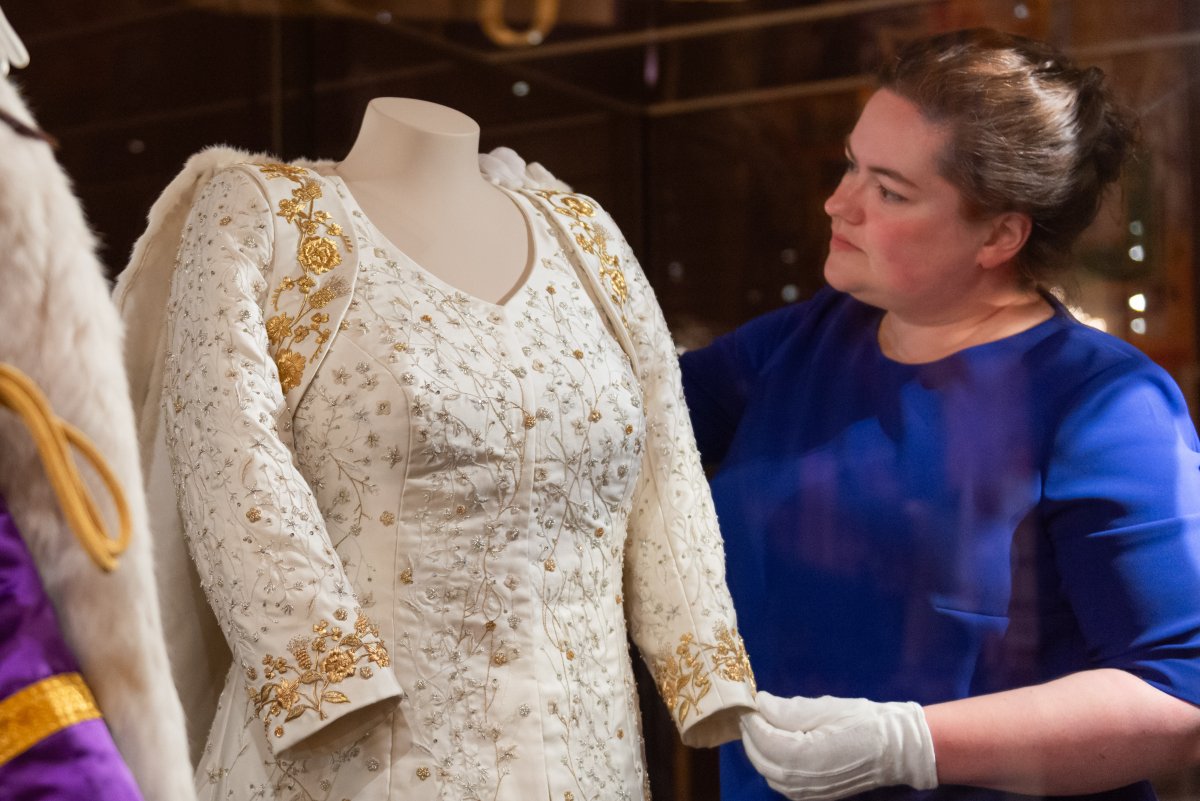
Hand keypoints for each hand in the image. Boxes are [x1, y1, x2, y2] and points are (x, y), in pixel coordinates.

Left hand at [739, 691, 937, 800]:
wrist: (896, 749)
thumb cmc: (865, 722)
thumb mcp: (828, 708)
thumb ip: (790, 709)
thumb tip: (760, 703)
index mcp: (809, 756)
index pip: (766, 740)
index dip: (753, 721)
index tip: (747, 703)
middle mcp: (805, 781)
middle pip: (762, 760)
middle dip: (751, 735)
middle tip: (750, 712)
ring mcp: (809, 792)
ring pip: (769, 774)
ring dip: (759, 750)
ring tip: (761, 725)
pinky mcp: (814, 795)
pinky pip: (781, 782)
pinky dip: (771, 763)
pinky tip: (775, 744)